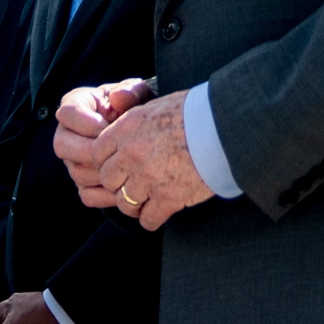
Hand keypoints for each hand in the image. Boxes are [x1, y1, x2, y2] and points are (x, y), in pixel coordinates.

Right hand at [51, 78, 151, 209]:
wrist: (146, 132)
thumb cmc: (138, 107)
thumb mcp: (138, 93)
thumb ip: (130, 91)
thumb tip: (118, 97)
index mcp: (76, 106)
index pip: (67, 113)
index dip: (86, 122)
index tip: (109, 126)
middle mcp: (68, 134)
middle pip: (62, 145)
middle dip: (90, 150)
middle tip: (116, 151)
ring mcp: (74, 161)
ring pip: (76, 172)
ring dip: (102, 172)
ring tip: (126, 166)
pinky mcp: (84, 183)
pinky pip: (87, 195)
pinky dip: (107, 194)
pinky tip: (127, 186)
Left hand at [63, 80, 217, 229]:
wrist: (225, 127)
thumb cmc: (196, 112)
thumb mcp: (157, 104)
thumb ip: (133, 117)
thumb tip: (120, 118)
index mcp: (128, 128)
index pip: (98, 153)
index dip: (108, 162)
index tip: (120, 165)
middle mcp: (132, 153)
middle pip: (108, 180)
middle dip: (119, 184)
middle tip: (134, 185)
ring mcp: (148, 177)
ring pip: (124, 203)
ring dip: (135, 204)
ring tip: (147, 200)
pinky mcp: (168, 198)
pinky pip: (147, 219)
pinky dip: (153, 218)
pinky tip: (161, 211)